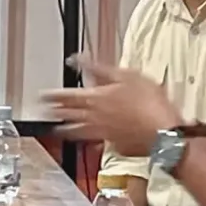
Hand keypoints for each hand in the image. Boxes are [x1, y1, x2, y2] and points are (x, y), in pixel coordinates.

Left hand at [48, 58, 181, 156]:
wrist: (163, 132)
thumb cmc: (148, 102)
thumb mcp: (126, 75)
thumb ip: (99, 69)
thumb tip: (79, 59)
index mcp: (95, 99)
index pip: (66, 97)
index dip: (52, 96)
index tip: (42, 96)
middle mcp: (94, 119)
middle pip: (68, 115)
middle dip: (53, 113)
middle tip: (44, 111)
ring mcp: (103, 135)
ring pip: (78, 133)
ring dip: (65, 130)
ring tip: (57, 130)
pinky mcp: (115, 146)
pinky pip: (98, 144)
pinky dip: (91, 143)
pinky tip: (90, 144)